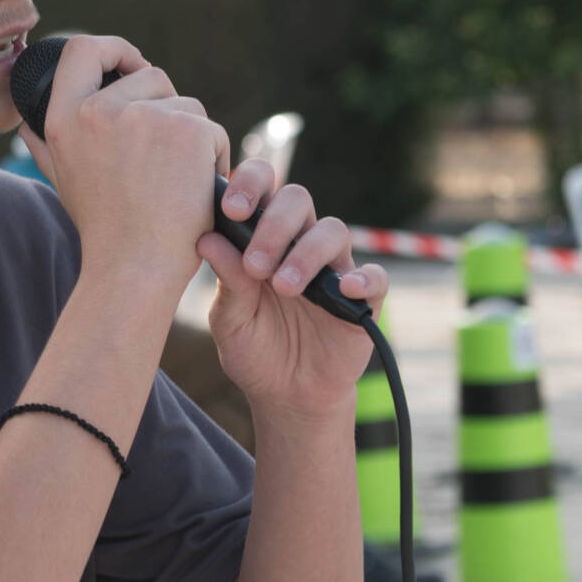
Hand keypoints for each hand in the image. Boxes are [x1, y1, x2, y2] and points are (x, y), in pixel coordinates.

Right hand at [30, 35, 231, 300]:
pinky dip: (213, 156)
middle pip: (151, 74)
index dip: (114, 49)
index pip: (82, 48)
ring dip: (191, 136)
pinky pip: (210, 129)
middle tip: (164, 155)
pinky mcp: (187, 131)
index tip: (132, 65)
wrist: (134, 268)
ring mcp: (145, 117)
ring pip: (186, 104)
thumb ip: (43, 144)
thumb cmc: (102, 229)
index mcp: (64, 117)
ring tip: (176, 181)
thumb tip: (24, 122)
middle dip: (166, 107)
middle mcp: (99, 110)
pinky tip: (197, 189)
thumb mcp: (61, 179)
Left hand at [201, 162, 386, 418]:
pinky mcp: (363, 299)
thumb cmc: (253, 349)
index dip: (250, 184)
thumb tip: (207, 238)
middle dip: (275, 224)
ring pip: (333, 230)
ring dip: (306, 253)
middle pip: (297, 199)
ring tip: (284, 288)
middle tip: (255, 265)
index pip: (262, 188)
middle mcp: (299, 243)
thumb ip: (226, 280)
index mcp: (262, 237)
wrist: (286, 396)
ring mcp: (333, 268)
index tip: (231, 209)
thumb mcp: (230, 320)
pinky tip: (343, 289)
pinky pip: (374, 277)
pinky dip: (362, 278)